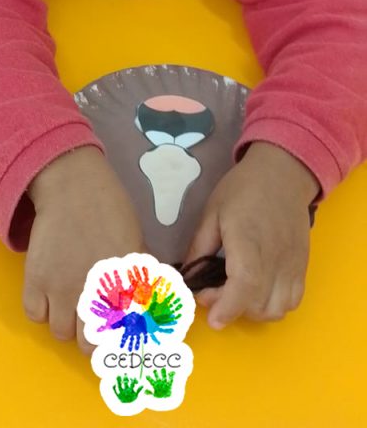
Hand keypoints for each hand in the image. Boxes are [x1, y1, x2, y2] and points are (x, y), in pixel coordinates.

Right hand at [23, 146, 144, 353]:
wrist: (74, 186)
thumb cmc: (111, 209)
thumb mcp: (136, 242)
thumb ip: (141, 276)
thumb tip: (147, 302)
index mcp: (122, 286)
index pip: (123, 335)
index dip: (121, 341)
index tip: (120, 335)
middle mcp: (93, 293)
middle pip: (90, 345)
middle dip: (93, 338)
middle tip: (94, 320)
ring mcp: (62, 288)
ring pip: (61, 333)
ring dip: (67, 324)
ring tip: (71, 304)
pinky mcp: (36, 278)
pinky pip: (34, 314)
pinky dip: (42, 310)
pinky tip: (50, 294)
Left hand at [182, 142, 319, 328]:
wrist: (283, 173)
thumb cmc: (243, 189)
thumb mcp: (213, 212)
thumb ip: (200, 247)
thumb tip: (187, 276)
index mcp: (248, 240)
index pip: (244, 286)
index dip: (227, 308)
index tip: (211, 317)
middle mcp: (274, 257)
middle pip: (258, 305)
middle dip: (232, 309)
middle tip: (214, 293)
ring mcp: (292, 263)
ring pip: (277, 309)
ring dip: (254, 311)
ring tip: (237, 293)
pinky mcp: (302, 265)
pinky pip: (293, 300)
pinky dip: (275, 305)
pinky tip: (260, 291)